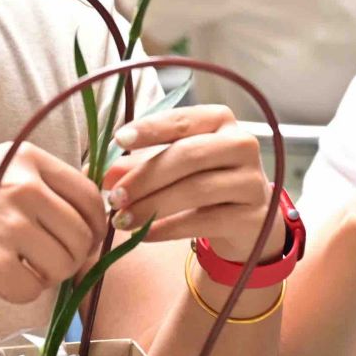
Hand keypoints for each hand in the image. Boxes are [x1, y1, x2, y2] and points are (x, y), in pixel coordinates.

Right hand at [0, 142, 106, 304]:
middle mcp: (25, 186)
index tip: (81, 242)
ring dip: (46, 277)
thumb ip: (39, 184)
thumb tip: (87, 225)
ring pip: (63, 266)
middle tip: (44, 264)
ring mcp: (10, 224)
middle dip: (71, 258)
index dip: (94, 227)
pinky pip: (32, 291)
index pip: (90, 197)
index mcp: (29, 158)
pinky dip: (19, 293)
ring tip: (16, 269)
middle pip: (83, 236)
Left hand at [101, 104, 272, 261]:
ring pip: (196, 190)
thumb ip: (139, 165)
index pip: (182, 120)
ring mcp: (251, 181)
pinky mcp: (252, 216)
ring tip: (121, 221)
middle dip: (145, 177)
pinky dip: (169, 228)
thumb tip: (103, 175)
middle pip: (188, 156)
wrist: (246, 221)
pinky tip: (144, 235)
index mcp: (220, 120)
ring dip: (152, 206)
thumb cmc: (203, 181)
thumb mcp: (171, 167)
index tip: (119, 140)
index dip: (150, 129)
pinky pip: (204, 222)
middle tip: (113, 197)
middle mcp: (242, 144)